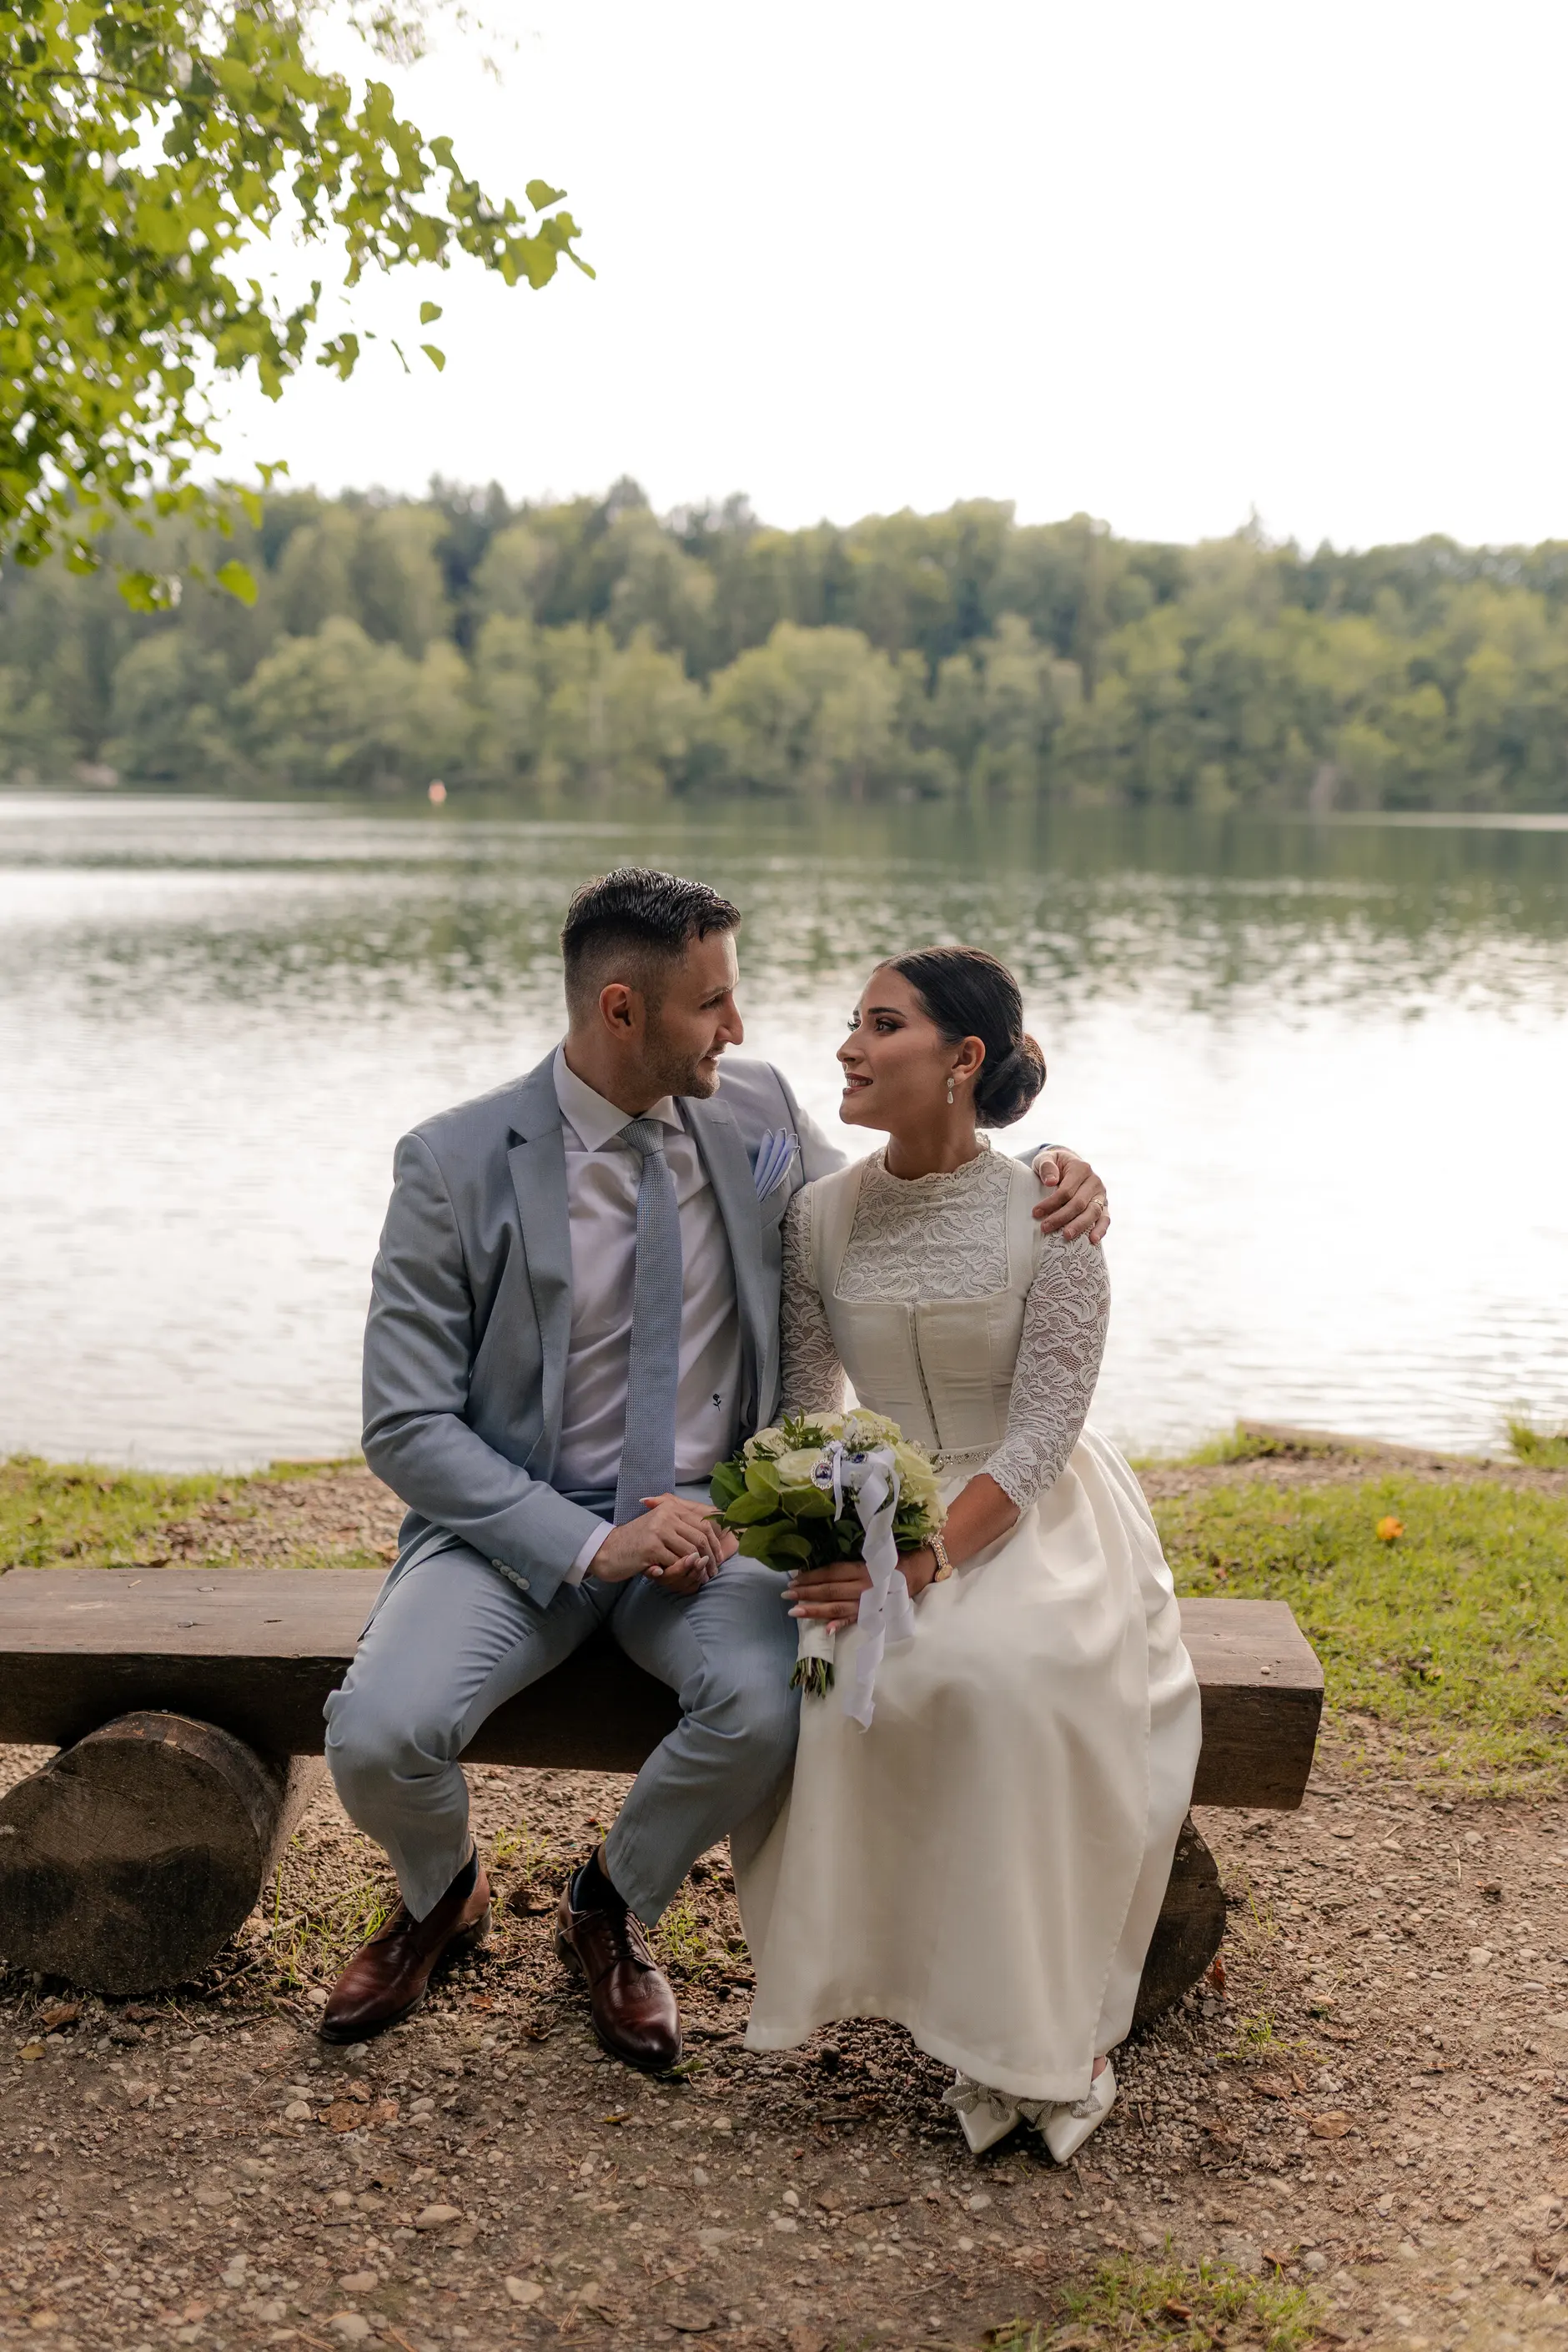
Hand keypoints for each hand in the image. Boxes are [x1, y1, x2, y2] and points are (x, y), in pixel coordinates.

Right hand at [591, 1495, 734, 1588]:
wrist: (607, 1550)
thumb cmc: (636, 1540)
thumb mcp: (658, 1524)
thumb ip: (679, 1522)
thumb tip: (711, 1525)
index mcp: (670, 1508)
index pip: (703, 1523)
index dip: (714, 1542)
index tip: (718, 1557)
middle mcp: (666, 1515)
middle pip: (700, 1538)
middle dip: (710, 1557)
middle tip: (712, 1572)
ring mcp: (659, 1531)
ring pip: (690, 1552)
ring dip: (698, 1568)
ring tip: (701, 1578)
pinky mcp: (652, 1548)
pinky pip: (675, 1563)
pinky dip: (680, 1572)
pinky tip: (684, 1579)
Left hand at [786, 1558, 869, 1631]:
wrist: (905, 1579)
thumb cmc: (877, 1567)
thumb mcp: (861, 1561)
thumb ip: (838, 1569)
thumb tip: (807, 1572)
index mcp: (859, 1569)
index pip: (831, 1573)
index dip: (811, 1577)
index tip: (793, 1580)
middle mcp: (863, 1587)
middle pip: (831, 1591)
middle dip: (807, 1593)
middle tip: (787, 1595)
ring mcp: (866, 1604)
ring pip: (837, 1608)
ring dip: (815, 1611)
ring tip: (795, 1612)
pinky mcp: (869, 1616)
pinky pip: (852, 1621)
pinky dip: (840, 1625)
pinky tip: (826, 1630)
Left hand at [1031, 1148, 1109, 1244]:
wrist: (1068, 1165)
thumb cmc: (1054, 1165)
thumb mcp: (1046, 1158)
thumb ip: (1046, 1166)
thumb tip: (1050, 1181)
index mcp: (1081, 1169)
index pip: (1066, 1190)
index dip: (1051, 1203)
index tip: (1036, 1213)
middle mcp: (1094, 1181)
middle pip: (1079, 1203)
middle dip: (1061, 1217)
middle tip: (1045, 1228)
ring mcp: (1101, 1194)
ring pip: (1093, 1212)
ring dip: (1079, 1226)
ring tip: (1066, 1236)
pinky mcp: (1104, 1205)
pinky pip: (1105, 1218)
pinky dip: (1101, 1229)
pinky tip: (1093, 1240)